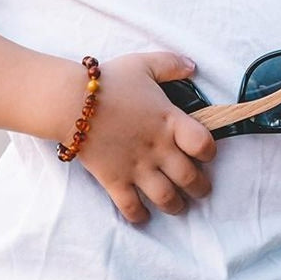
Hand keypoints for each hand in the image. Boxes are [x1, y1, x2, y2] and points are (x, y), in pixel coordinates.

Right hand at [77, 52, 216, 222]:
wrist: (72, 101)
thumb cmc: (110, 81)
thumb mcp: (144, 64)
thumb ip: (171, 64)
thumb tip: (193, 66)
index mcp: (169, 121)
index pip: (203, 144)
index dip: (209, 151)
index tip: (205, 153)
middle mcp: (158, 148)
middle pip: (189, 178)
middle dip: (200, 187)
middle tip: (201, 188)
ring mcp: (137, 167)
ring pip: (166, 198)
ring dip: (176, 205)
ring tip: (178, 205)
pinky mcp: (114, 180)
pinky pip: (131, 207)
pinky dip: (140, 215)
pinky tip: (144, 215)